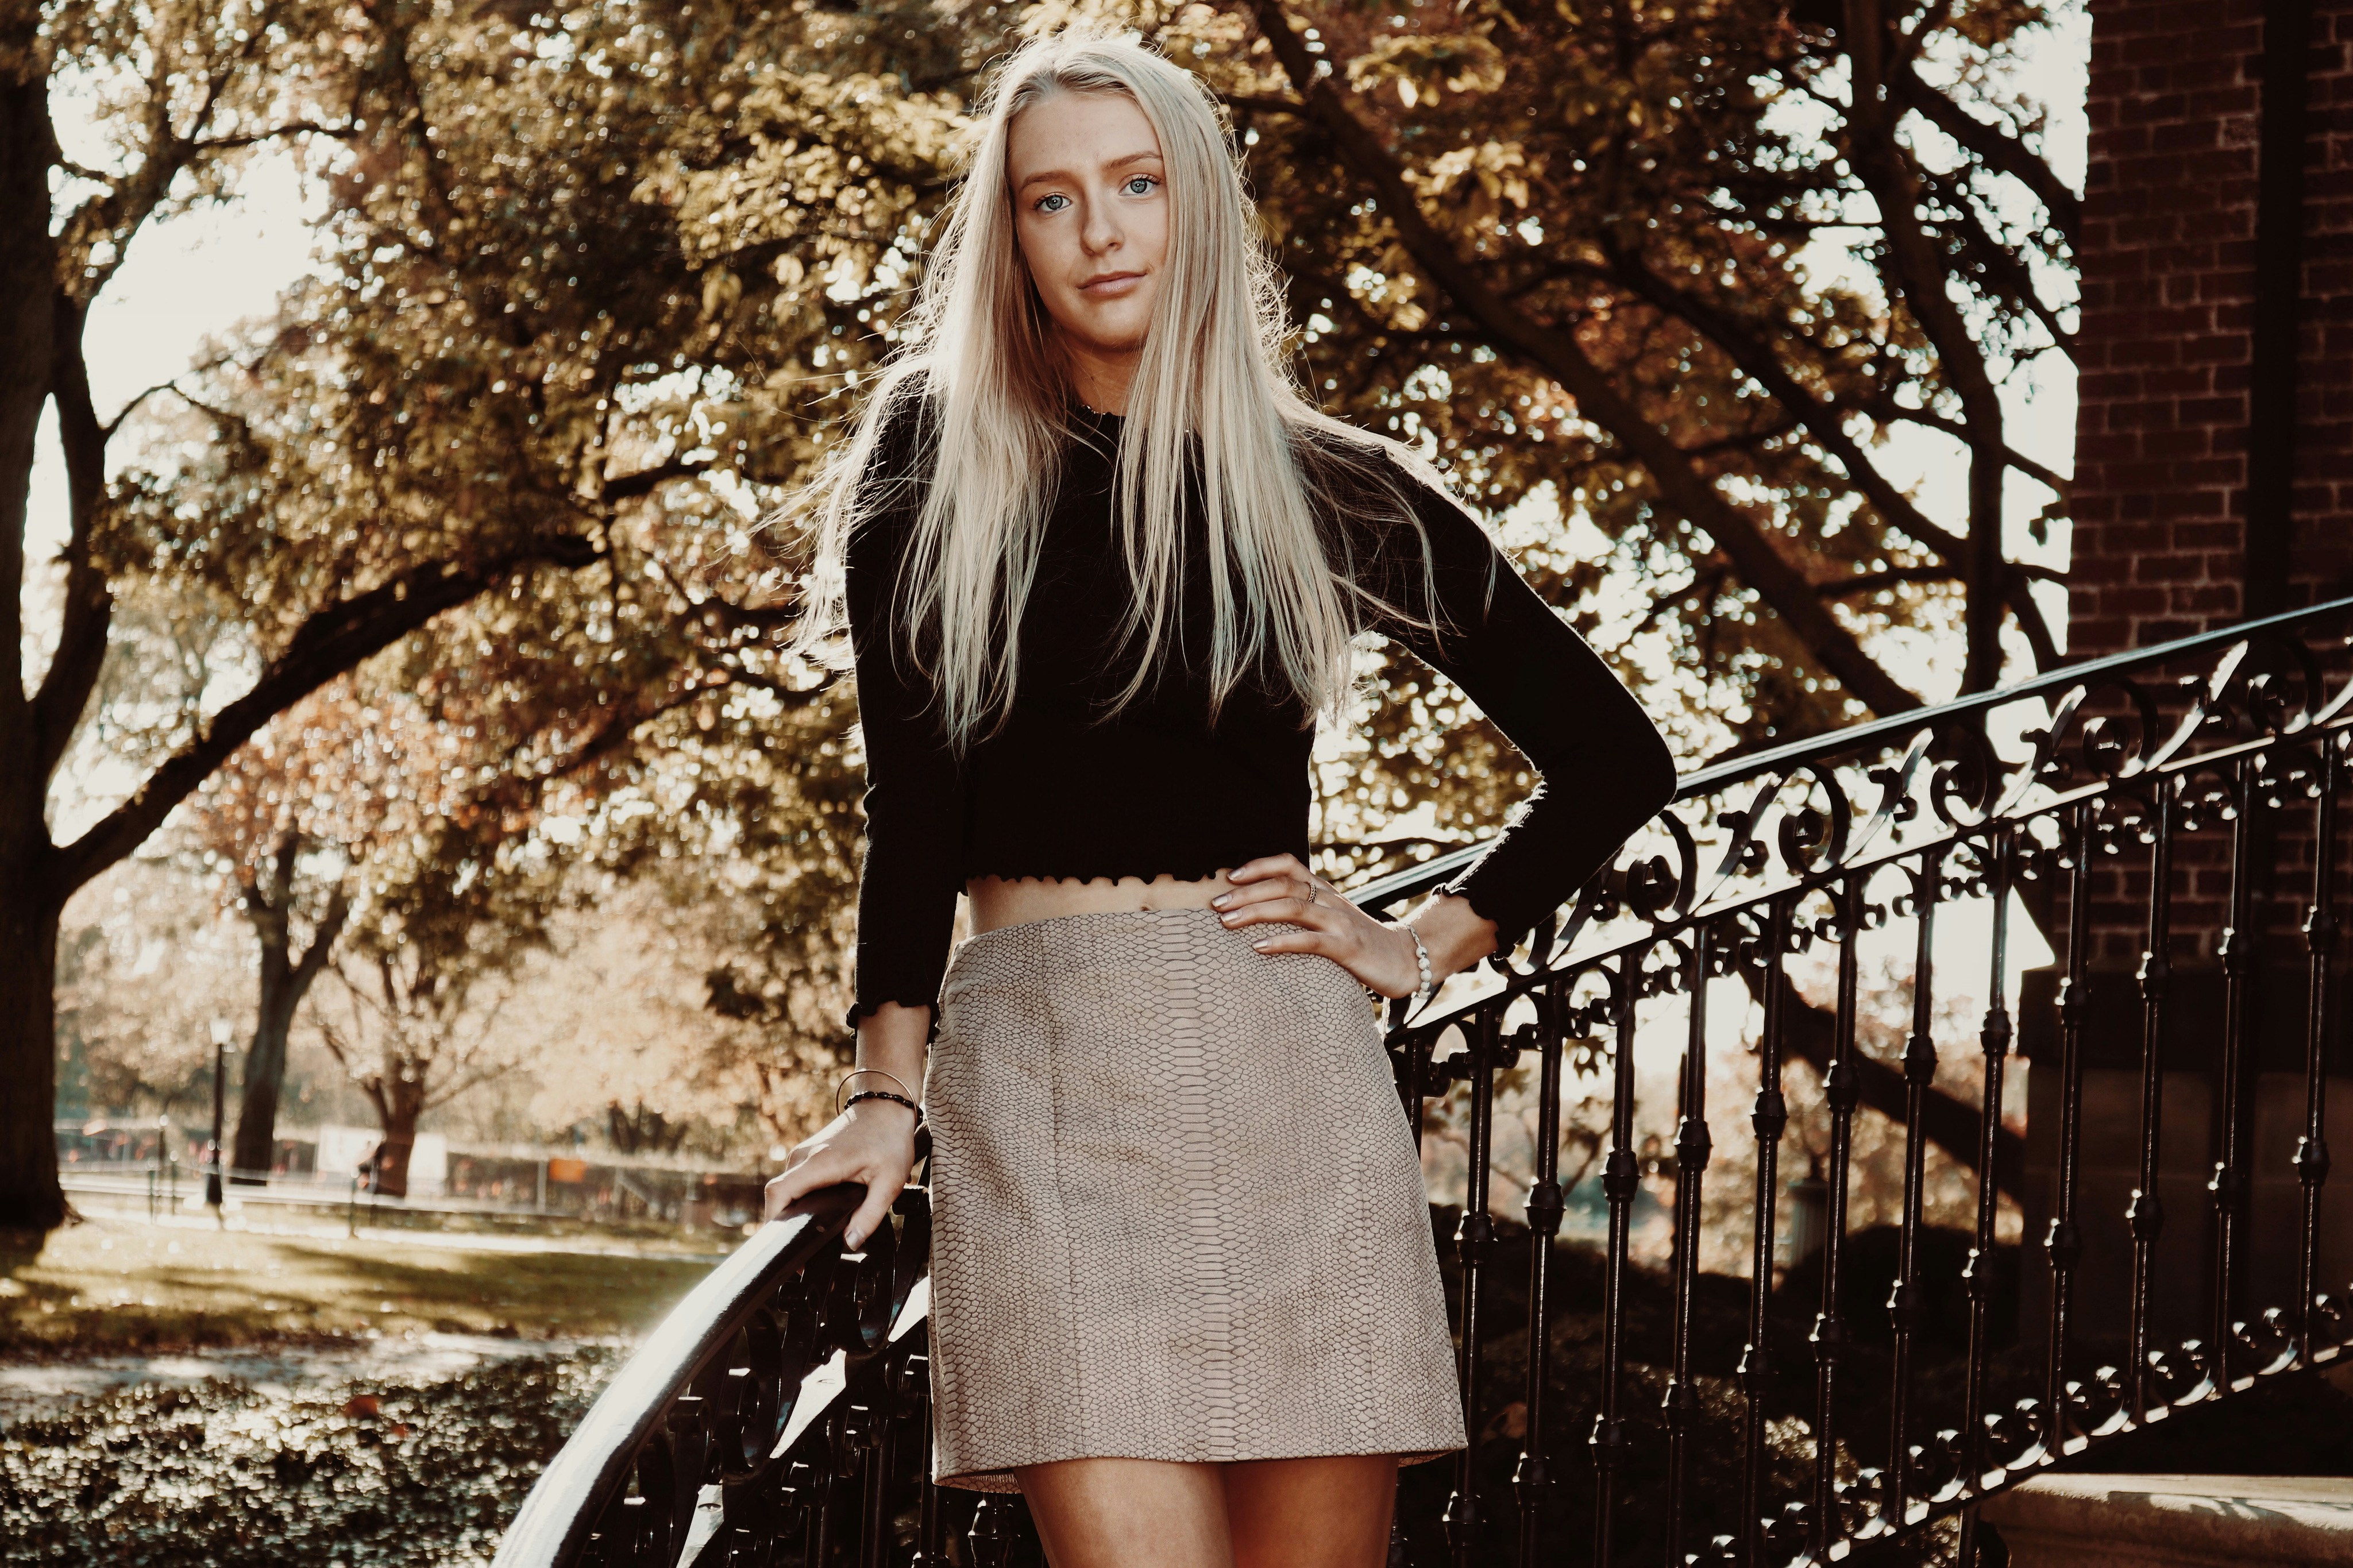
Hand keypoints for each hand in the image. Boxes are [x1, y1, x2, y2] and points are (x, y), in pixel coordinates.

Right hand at [763, 1100, 918, 1248]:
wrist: (886, 1106)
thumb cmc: (889, 1139)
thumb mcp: (890, 1182)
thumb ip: (870, 1215)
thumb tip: (851, 1242)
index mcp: (819, 1163)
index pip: (778, 1193)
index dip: (774, 1221)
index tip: (785, 1243)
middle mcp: (804, 1156)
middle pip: (778, 1195)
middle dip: (784, 1223)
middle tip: (801, 1250)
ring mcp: (804, 1153)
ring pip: (786, 1188)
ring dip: (791, 1210)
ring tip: (808, 1234)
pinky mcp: (809, 1154)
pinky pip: (794, 1180)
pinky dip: (798, 1198)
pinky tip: (815, 1212)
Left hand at [1213, 853, 1424, 998]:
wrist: (1407, 960)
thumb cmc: (1360, 943)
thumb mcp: (1330, 920)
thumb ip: (1303, 913)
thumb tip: (1259, 913)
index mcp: (1324, 891)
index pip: (1288, 865)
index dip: (1258, 866)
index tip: (1229, 876)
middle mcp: (1330, 900)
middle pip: (1283, 884)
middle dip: (1245, 892)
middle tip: (1215, 904)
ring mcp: (1339, 922)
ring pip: (1292, 907)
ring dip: (1255, 912)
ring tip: (1226, 921)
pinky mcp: (1347, 947)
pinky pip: (1310, 941)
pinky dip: (1282, 942)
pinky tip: (1258, 947)